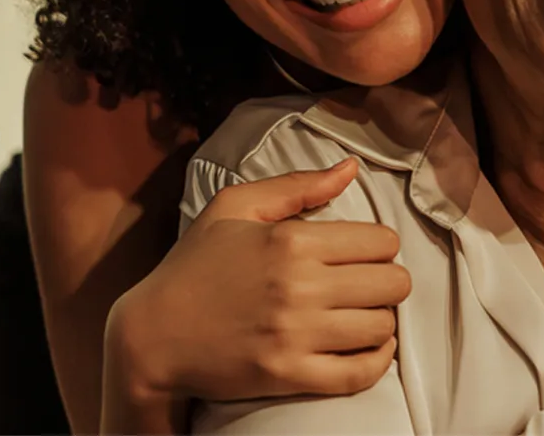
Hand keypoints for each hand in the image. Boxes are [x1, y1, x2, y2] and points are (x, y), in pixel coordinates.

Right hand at [105, 159, 410, 406]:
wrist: (151, 336)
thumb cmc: (194, 267)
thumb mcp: (234, 207)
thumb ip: (296, 185)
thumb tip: (350, 168)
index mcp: (292, 241)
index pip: (382, 241)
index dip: (380, 246)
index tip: (363, 254)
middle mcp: (300, 286)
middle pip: (392, 284)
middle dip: (386, 282)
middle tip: (365, 285)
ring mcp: (296, 334)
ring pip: (382, 327)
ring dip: (380, 320)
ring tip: (361, 315)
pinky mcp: (290, 375)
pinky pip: (361, 373)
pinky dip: (377, 361)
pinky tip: (369, 348)